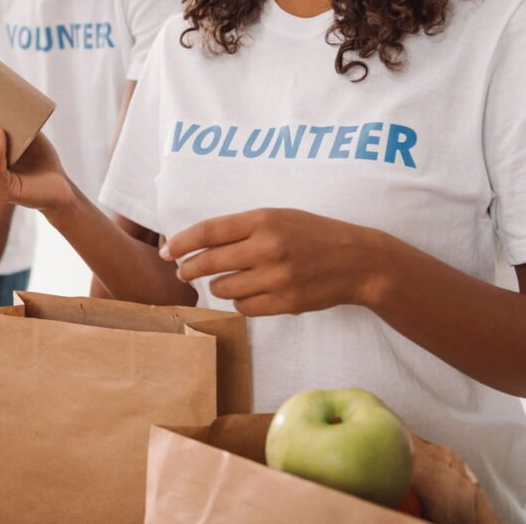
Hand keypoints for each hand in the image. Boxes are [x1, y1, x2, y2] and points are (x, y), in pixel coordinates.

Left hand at [160, 208, 389, 315]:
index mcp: (264, 219)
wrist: (358, 261)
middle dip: (189, 268)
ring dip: (217, 286)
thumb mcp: (278, 217)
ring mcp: (278, 277)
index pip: (208, 232)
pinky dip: (239, 302)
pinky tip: (249, 292)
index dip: (181, 243)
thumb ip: (240, 228)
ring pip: (223, 288)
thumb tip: (195, 243)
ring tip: (226, 279)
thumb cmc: (312, 234)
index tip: (167, 251)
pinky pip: (243, 307)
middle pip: (209, 262)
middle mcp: (269, 247)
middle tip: (183, 271)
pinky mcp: (286, 302)